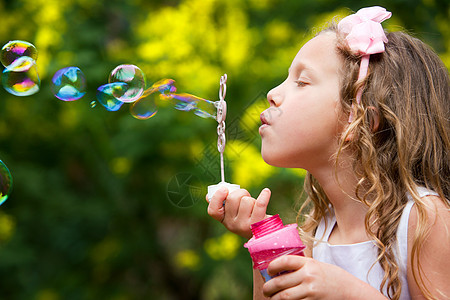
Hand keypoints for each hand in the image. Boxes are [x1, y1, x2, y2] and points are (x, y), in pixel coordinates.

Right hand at [207, 187, 270, 238]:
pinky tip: (266, 192)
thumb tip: (208, 196)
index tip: (224, 189)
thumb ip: (224, 203)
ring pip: (246, 200)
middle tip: (245, 197)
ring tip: (254, 206)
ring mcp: (244, 226)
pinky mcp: (257, 224)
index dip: (217, 198)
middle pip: (232, 198)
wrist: (264, 231)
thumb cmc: (248, 216)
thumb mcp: (234, 212)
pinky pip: (260, 204)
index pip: (213, 211)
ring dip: (252, 199)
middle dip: (241, 193)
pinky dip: (264, 196)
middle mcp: (232, 225)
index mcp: (224, 220)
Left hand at [262, 255, 385, 298]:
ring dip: (275, 299)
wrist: (350, 290)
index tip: (268, 271)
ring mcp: (311, 291)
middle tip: (265, 290)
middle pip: (280, 282)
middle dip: (268, 288)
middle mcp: (309, 276)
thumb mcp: (316, 266)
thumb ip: (301, 266)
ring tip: (272, 298)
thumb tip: (279, 269)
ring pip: (285, 297)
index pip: (285, 261)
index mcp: (309, 263)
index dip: (272, 266)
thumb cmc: (331, 277)